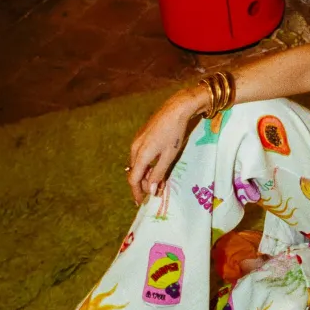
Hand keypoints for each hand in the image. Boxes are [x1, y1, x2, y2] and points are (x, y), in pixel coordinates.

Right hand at [127, 89, 203, 203]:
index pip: (133, 179)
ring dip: (145, 174)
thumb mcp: (169, 156)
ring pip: (137, 163)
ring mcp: (137, 140)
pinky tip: (156, 166)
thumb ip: (159, 174)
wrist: (176, 108)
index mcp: (141, 154)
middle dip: (142, 184)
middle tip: (155, 191)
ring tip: (157, 180)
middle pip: (134, 172)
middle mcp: (135, 148)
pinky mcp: (141, 135)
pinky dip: (146, 164)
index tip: (141, 201)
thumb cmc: (175, 133)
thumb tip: (150, 190)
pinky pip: (140, 154)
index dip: (136, 192)